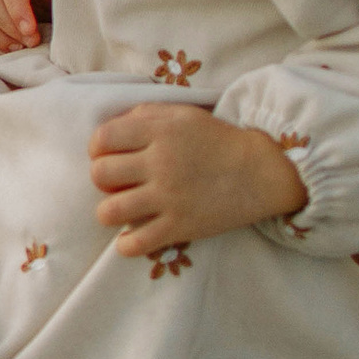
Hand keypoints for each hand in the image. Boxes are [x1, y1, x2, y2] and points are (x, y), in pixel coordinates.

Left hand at [88, 100, 307, 257]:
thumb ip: (144, 115)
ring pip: (110, 211)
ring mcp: (169, 197)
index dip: (98, 148)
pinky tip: (131, 238)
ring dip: (109, 211)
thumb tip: (111, 130)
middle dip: (102, 179)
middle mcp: (160, 163)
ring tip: (122, 209)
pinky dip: (126, 244)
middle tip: (117, 182)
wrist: (260, 171)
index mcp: (159, 131)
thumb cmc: (217, 140)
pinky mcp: (181, 227)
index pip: (102, 138)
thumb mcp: (182, 114)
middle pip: (100, 174)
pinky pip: (136, 243)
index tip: (108, 155)